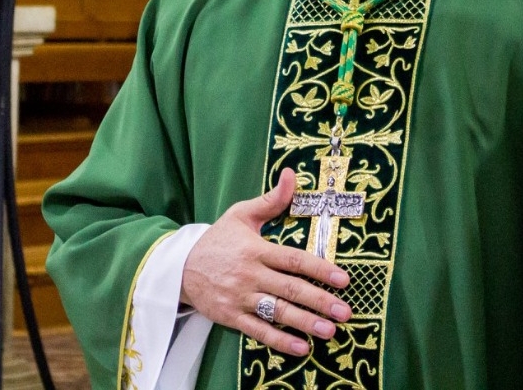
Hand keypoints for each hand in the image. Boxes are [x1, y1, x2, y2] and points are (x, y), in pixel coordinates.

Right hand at [180, 168, 351, 356]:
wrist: (179, 266)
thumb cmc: (217, 240)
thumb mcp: (241, 215)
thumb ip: (271, 200)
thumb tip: (292, 175)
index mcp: (256, 249)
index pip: (293, 260)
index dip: (320, 269)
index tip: (343, 279)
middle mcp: (250, 274)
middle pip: (290, 288)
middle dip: (319, 301)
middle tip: (344, 312)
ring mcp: (240, 297)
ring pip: (277, 312)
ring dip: (305, 323)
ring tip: (329, 331)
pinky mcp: (231, 316)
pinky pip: (258, 331)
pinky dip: (280, 341)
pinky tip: (301, 347)